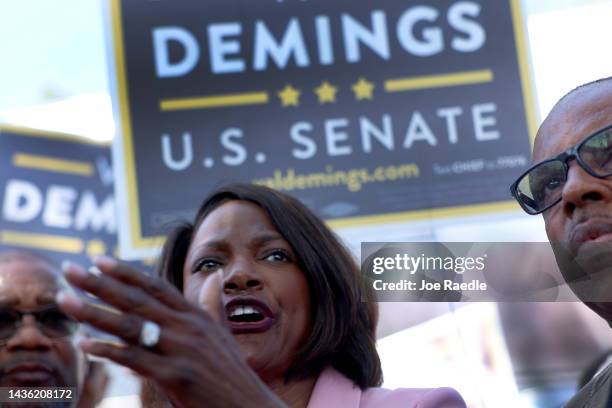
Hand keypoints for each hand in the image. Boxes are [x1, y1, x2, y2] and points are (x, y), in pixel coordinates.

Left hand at [57, 257, 284, 407]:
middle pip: (136, 300)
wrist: (248, 404)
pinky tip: (84, 345)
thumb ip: (213, 304)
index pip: (156, 286)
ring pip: (130, 326)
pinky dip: (107, 351)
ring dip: (93, 312)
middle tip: (69, 270)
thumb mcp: (222, 333)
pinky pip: (135, 360)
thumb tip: (215, 276)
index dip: (126, 272)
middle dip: (99, 284)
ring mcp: (182, 350)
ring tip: (65, 300)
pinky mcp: (176, 375)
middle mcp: (188, 327)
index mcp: (196, 315)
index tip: (100, 260)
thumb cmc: (231, 371)